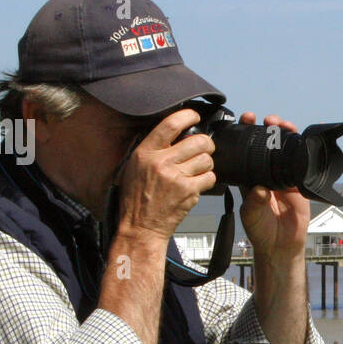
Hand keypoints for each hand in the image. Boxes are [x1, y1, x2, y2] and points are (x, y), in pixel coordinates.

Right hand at [113, 108, 215, 244]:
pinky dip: (208, 180)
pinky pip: (209, 177)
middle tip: (205, 148)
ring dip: (207, 164)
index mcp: (145, 152)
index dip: (188, 116)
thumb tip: (171, 134)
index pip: (171, 124)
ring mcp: (176, 177)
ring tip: (199, 170)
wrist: (140, 227)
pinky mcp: (188, 191)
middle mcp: (161, 162)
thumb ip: (150, 150)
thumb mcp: (133, 167)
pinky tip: (199, 184)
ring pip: (206, 159)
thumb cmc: (136, 199)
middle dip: (207, 144)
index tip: (195, 117)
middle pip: (198, 141)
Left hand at [236, 112, 309, 261]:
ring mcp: (283, 177)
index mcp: (249, 177)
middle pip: (268, 144)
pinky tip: (304, 140)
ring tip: (285, 125)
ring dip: (286, 135)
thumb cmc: (260, 230)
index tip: (246, 119)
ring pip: (285, 150)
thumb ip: (254, 202)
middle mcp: (265, 173)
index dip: (246, 133)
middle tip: (268, 120)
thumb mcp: (251, 215)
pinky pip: (302, 164)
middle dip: (268, 128)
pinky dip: (304, 152)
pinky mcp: (299, 183)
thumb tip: (260, 188)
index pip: (246, 150)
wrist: (281, 246)